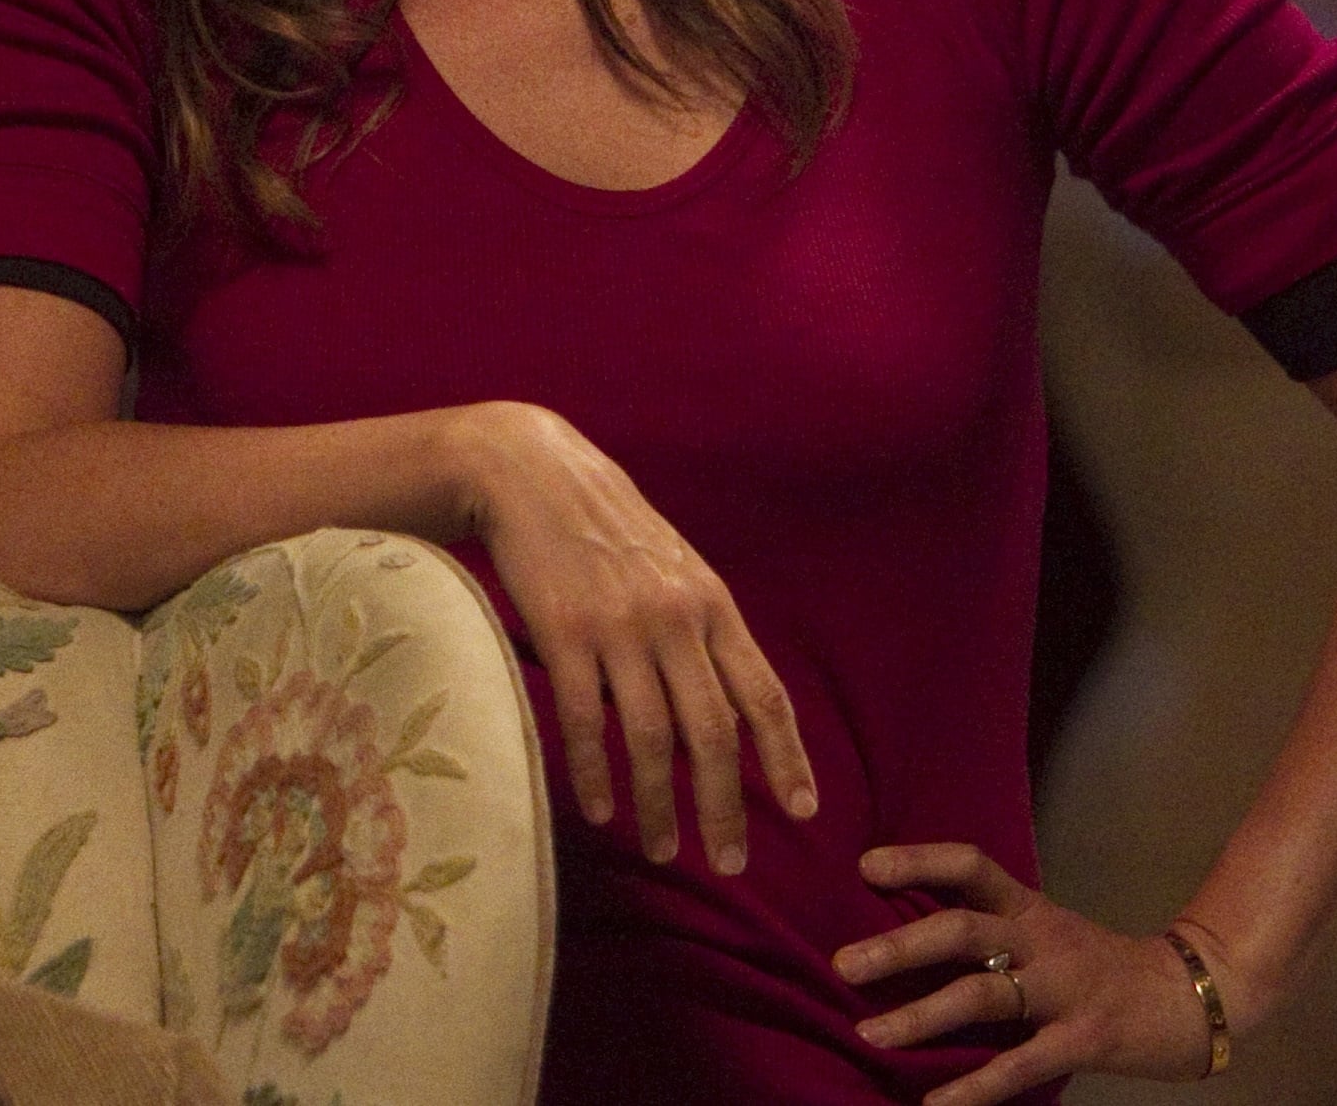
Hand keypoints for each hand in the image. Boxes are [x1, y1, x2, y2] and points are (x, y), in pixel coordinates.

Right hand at [455, 401, 814, 872]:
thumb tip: (722, 718)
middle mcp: (676, 620)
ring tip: (664, 850)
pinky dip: (596, 773)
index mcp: (713, 606)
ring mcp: (620, 628)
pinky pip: (585, 721)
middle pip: (715, 732)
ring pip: (652, 738)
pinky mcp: (564, 634)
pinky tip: (602, 811)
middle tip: (731, 863)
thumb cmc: (607, 529)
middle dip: (728, 806)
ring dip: (660, 804)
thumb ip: (701, 635)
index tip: (804, 813)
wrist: (532, 472)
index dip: (788, 757)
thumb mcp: (674, 571)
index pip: (764, 695)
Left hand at [832, 844, 1226, 1104]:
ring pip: (982, 995)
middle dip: (898, 947)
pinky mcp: (1084, 1038)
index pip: (971, 866)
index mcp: (1029, 909)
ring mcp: (1065, 989)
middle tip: (842, 965)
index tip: (864, 865)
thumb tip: (901, 940)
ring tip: (868, 1034)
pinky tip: (936, 1104)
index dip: (919, 859)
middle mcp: (1041, 940)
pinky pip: (1021, 1063)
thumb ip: (989, 933)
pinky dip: (975, 1086)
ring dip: (920, 1017)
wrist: (1189, 999)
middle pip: (962, 930)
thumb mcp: (1045, 934)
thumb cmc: (1098, 969)